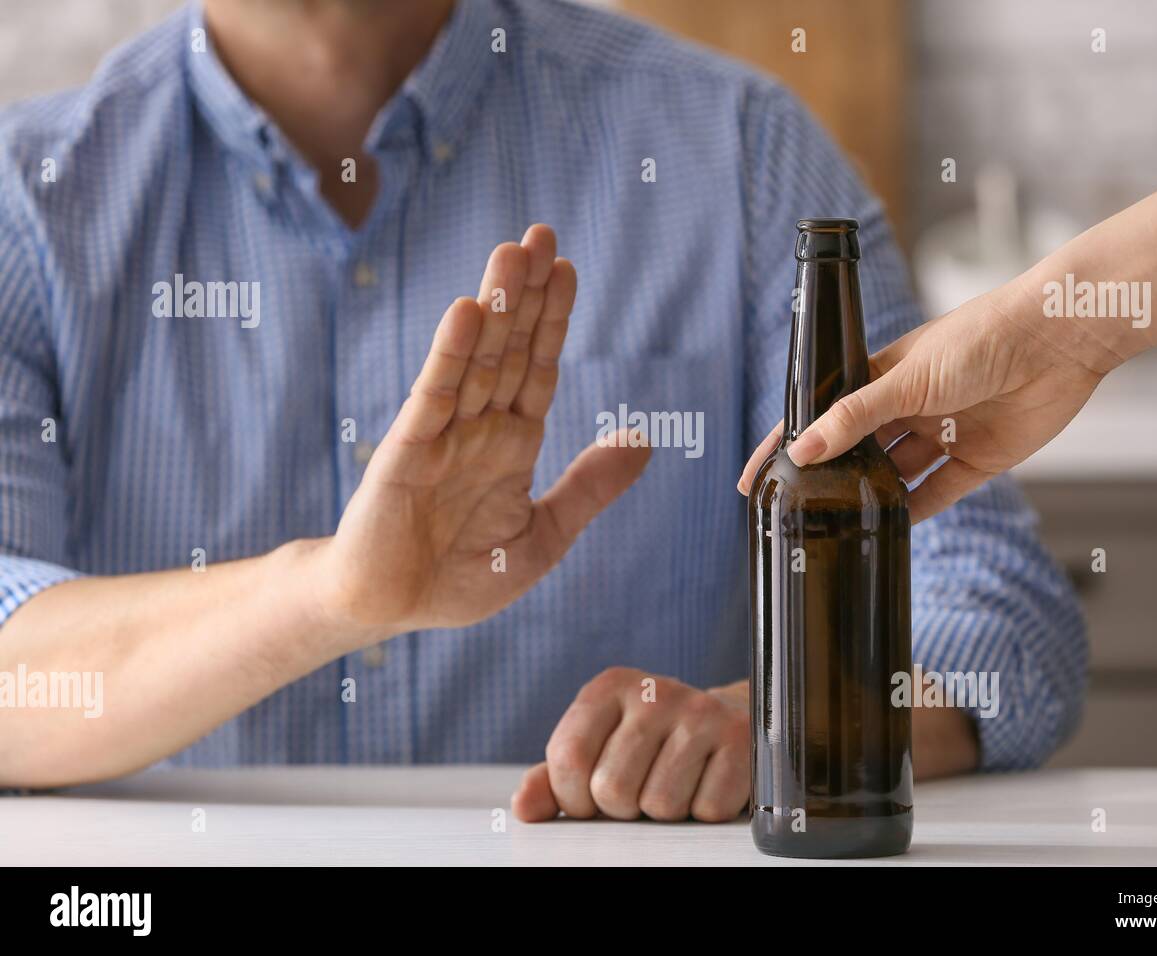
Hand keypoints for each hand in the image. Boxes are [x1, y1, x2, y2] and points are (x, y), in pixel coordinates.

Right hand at [312, 225, 650, 638]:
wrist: (393, 609)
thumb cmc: (460, 579)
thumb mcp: (545, 536)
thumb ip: (590, 487)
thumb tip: (644, 441)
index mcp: (513, 444)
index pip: (539, 368)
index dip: (553, 319)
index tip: (568, 269)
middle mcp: (480, 428)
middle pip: (510, 346)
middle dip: (526, 292)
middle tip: (542, 232)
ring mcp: (443, 433)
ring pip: (477, 357)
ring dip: (494, 305)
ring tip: (513, 252)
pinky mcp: (407, 449)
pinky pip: (435, 394)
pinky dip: (451, 353)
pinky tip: (468, 311)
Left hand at [512, 669, 749, 822]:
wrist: (726, 723)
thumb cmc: (650, 746)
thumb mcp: (597, 751)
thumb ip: (553, 778)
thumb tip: (523, 806)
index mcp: (609, 687)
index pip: (568, 758)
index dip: (575, 798)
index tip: (591, 798)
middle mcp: (654, 690)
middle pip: (612, 788)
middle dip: (622, 808)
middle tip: (640, 789)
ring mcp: (701, 712)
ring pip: (660, 805)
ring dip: (664, 813)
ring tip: (675, 784)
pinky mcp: (740, 740)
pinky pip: (707, 809)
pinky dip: (704, 812)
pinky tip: (706, 783)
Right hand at [738, 278, 1119, 521]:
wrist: (1057, 340)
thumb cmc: (981, 338)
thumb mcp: (906, 378)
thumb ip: (855, 417)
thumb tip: (803, 450)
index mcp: (882, 376)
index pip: (823, 413)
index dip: (790, 442)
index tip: (757, 476)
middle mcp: (909, 406)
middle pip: (856, 450)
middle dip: (830, 477)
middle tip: (798, 510)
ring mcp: (941, 433)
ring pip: (894, 474)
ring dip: (871, 495)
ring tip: (838, 523)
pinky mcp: (976, 458)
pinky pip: (937, 492)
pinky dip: (914, 510)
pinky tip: (889, 529)